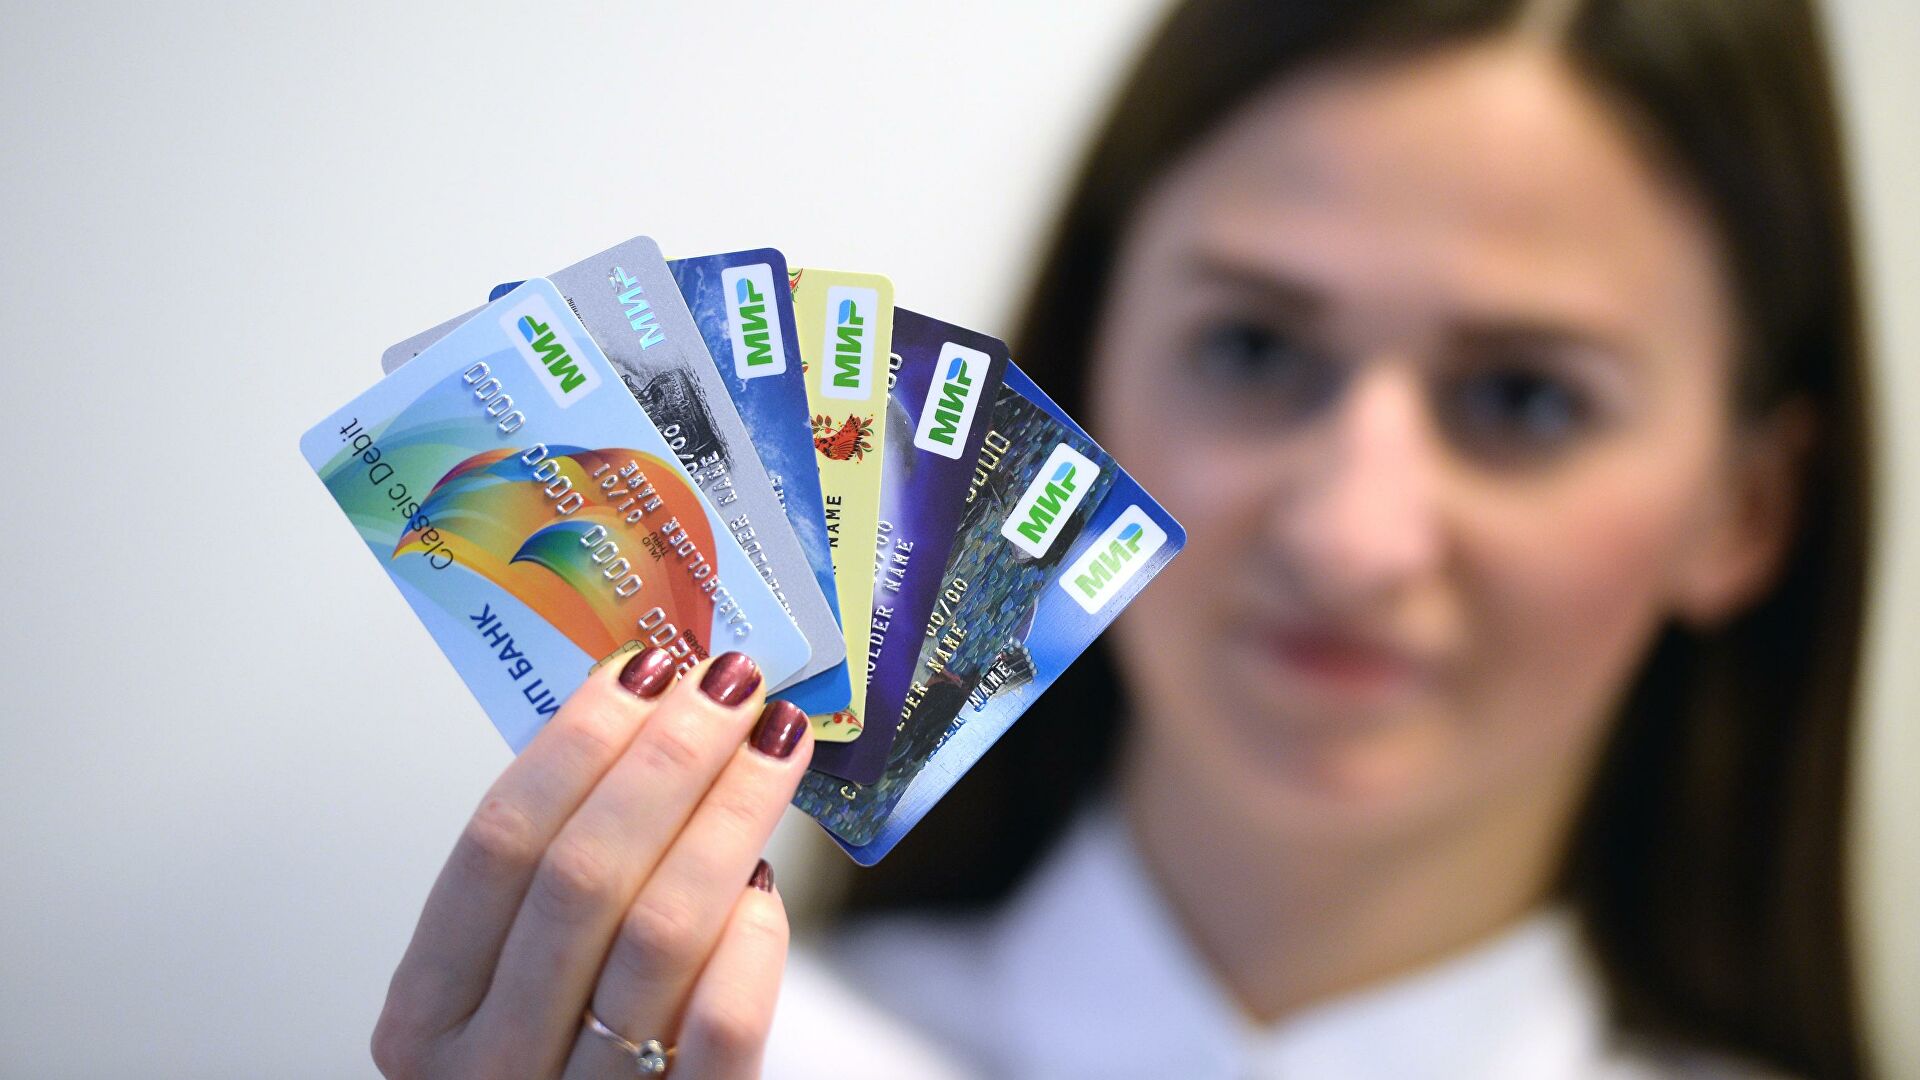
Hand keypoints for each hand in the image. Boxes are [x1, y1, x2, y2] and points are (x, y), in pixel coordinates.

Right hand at [372, 645, 812, 1078]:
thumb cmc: (544, 1077)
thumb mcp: (505, 994)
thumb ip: (547, 893)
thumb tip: (637, 734)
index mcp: (425, 1020)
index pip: (495, 848)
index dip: (575, 744)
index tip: (643, 668)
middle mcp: (486, 1071)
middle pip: (580, 879)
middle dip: (665, 762)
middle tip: (730, 686)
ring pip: (659, 938)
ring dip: (726, 818)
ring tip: (774, 746)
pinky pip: (720, 1028)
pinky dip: (750, 943)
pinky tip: (767, 879)